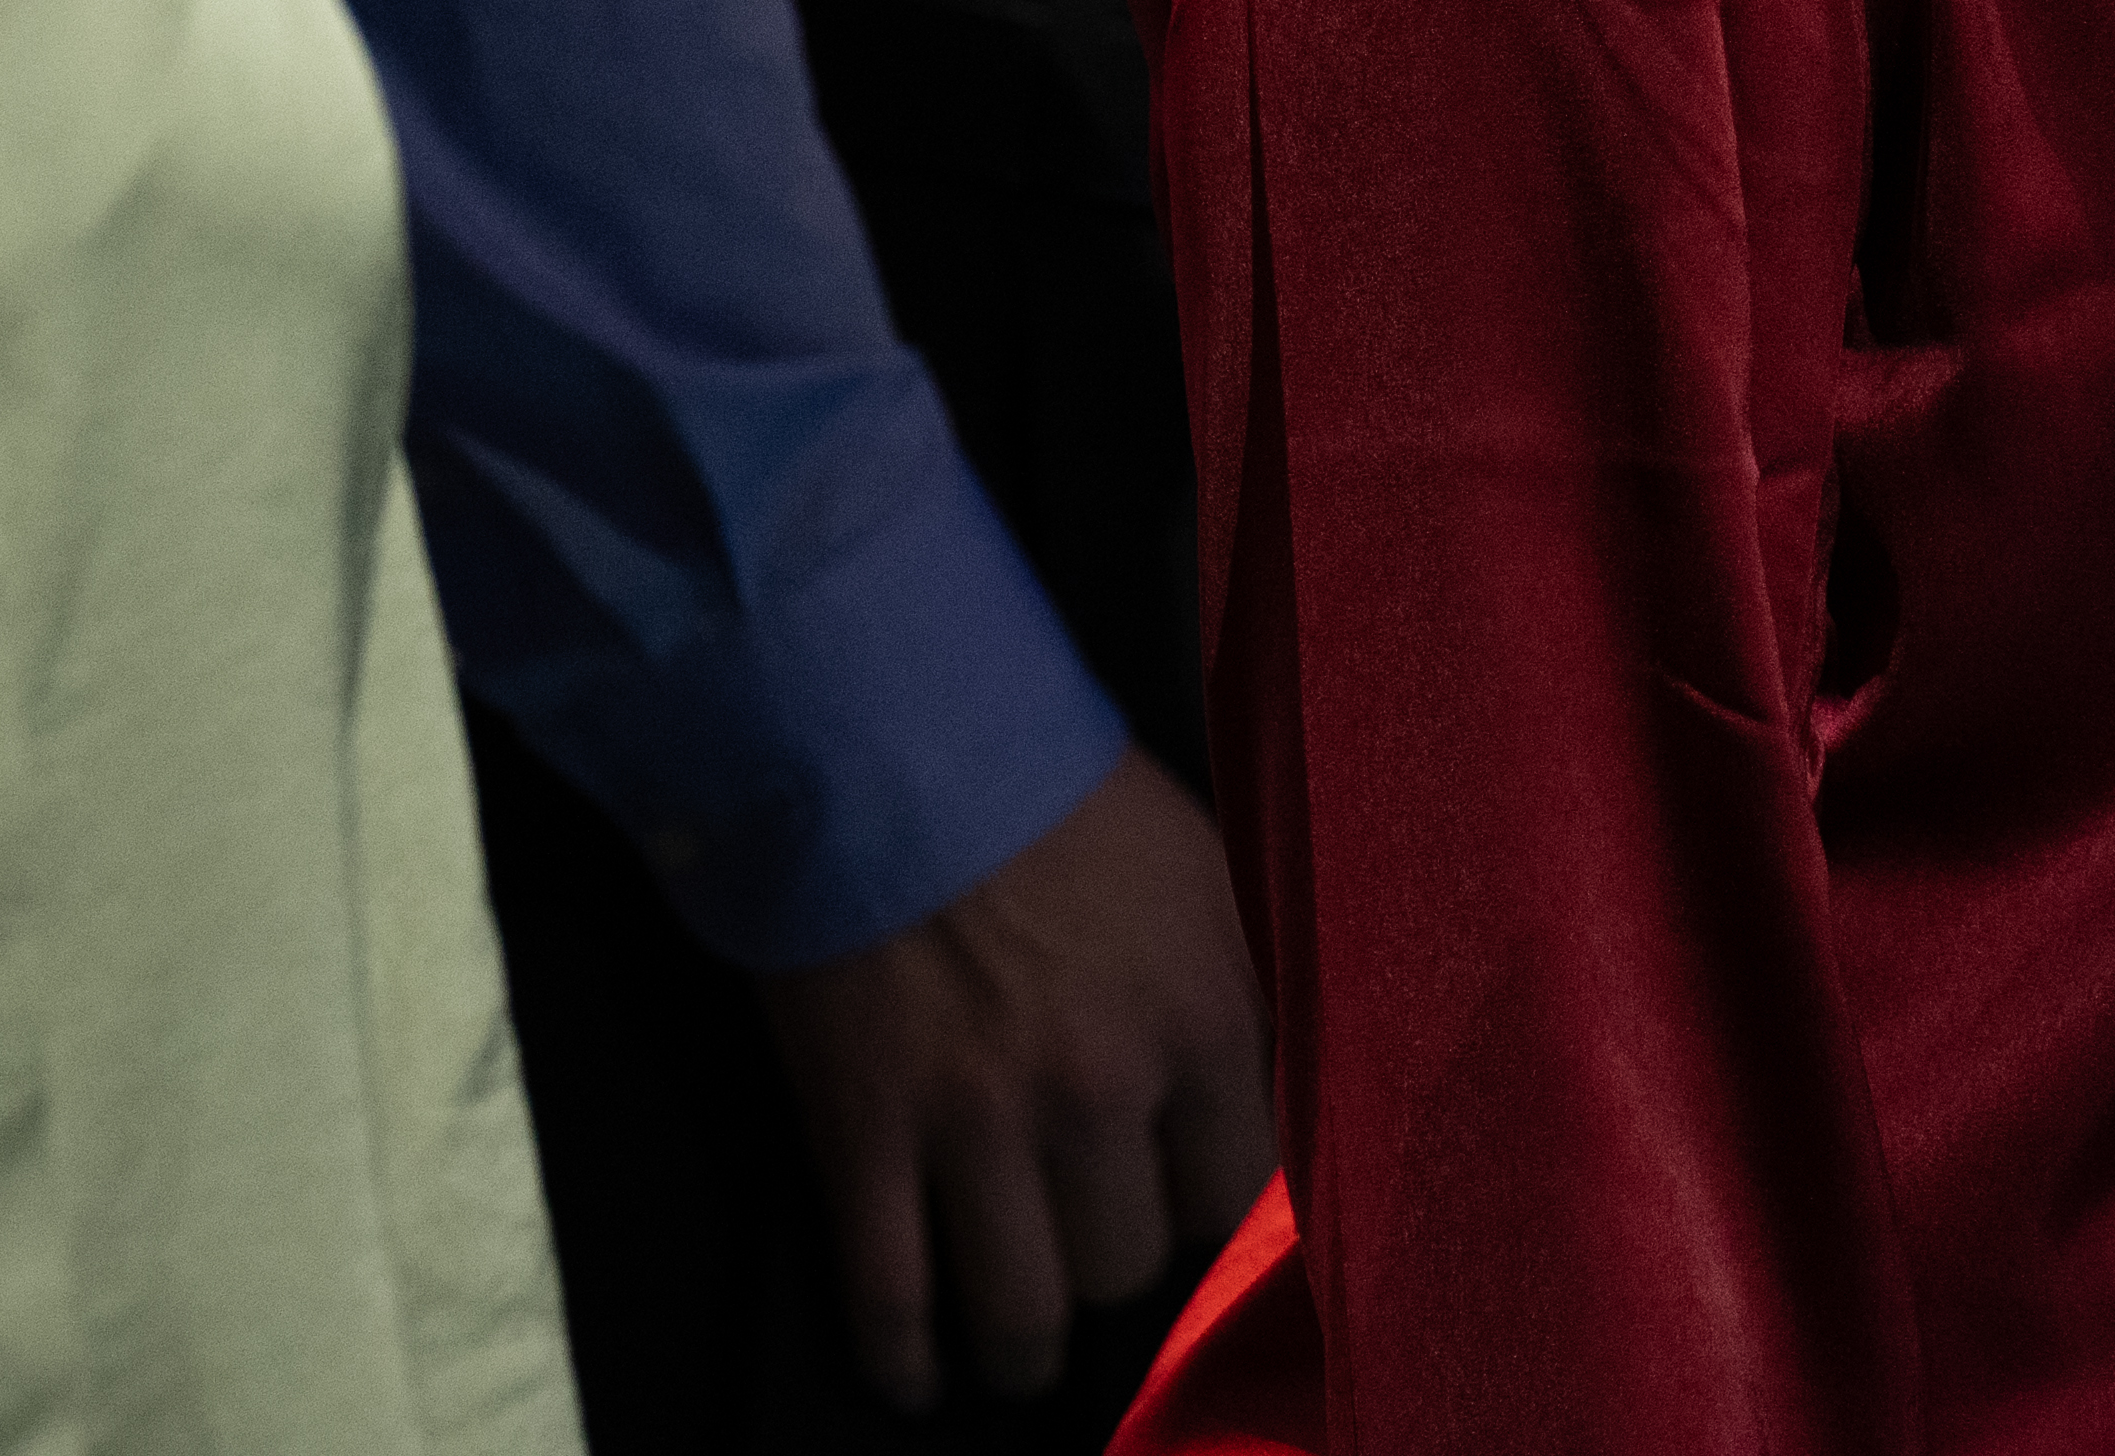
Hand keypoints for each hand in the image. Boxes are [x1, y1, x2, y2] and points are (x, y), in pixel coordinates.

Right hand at [755, 748, 1279, 1412]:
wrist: (888, 740)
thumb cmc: (1053, 787)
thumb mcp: (1193, 871)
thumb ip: (1224, 990)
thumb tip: (1249, 1089)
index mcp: (1199, 1018)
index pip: (1237, 1197)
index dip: (1210, 1226)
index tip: (1186, 1230)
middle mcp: (1100, 1090)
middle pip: (1126, 1264)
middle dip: (1111, 1268)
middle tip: (1089, 1253)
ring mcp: (976, 1126)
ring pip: (1021, 1308)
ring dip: (1020, 1344)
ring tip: (1015, 1347)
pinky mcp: (865, 1136)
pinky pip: (889, 1296)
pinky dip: (902, 1358)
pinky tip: (916, 1376)